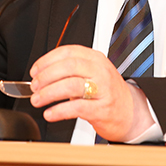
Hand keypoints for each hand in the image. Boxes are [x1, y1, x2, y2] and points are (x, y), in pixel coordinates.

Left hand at [28, 45, 153, 141]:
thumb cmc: (107, 93)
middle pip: (68, 66)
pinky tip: (50, 114)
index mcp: (95, 58)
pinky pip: (77, 108)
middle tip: (34, 86)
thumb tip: (42, 74)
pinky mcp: (102, 109)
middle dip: (46, 76)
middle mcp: (100, 71)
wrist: (130, 112)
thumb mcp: (93, 73)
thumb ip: (71, 70)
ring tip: (37, 100)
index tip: (35, 70)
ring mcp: (103, 90)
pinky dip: (59, 111)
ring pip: (71, 86)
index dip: (47, 60)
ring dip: (49, 93)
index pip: (68, 52)